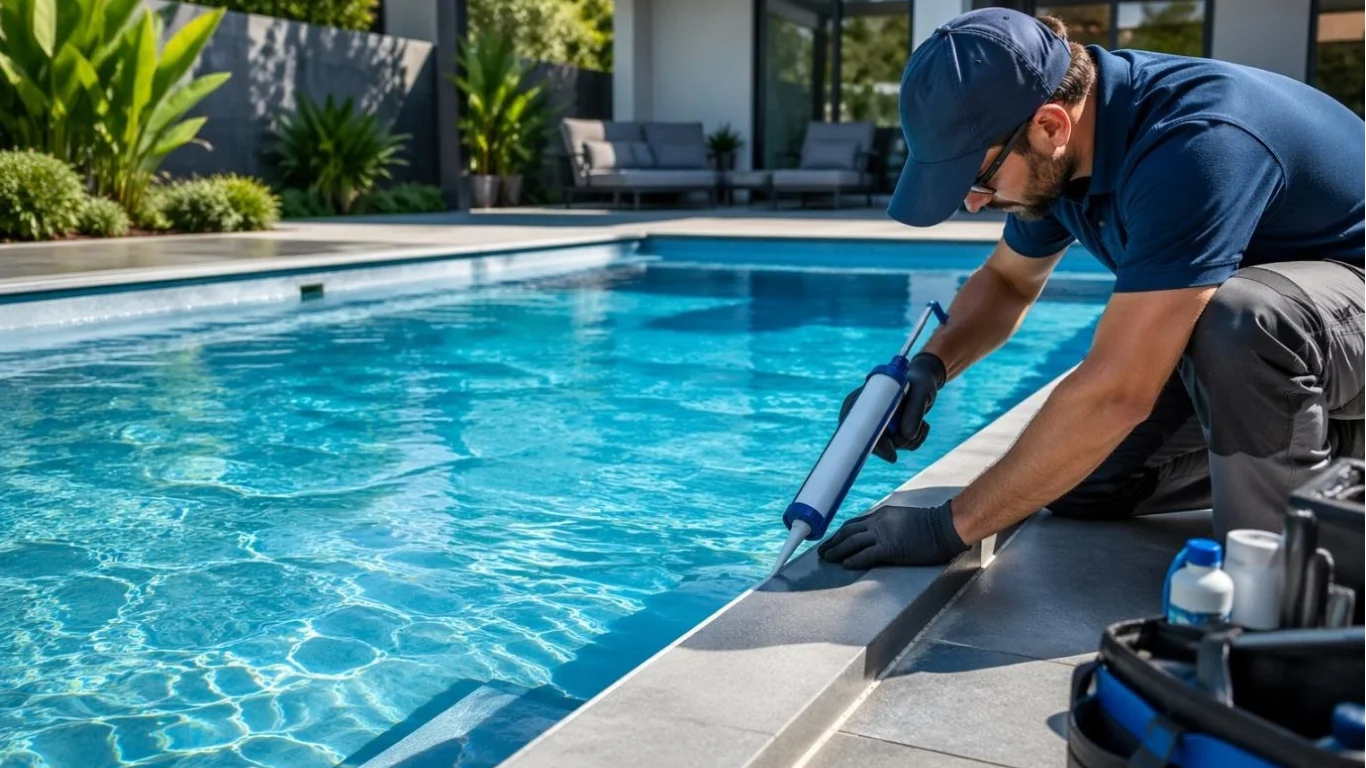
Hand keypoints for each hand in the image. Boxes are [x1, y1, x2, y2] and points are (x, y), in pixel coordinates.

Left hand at [816, 499, 967, 568]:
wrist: (945, 527)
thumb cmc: (930, 525)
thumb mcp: (903, 519)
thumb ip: (888, 525)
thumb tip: (879, 535)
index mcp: (881, 515)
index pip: (854, 523)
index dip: (840, 533)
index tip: (831, 540)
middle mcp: (878, 522)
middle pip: (848, 532)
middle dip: (833, 542)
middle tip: (822, 551)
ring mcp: (884, 534)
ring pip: (852, 542)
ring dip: (837, 551)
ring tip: (827, 558)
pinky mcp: (891, 548)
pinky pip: (867, 554)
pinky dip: (854, 559)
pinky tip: (845, 564)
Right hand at [839, 352, 945, 463]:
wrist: (925, 380)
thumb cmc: (920, 381)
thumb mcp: (921, 392)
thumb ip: (914, 411)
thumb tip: (908, 436)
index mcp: (861, 400)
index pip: (856, 428)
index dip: (873, 444)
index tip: (892, 455)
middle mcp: (867, 415)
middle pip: (875, 442)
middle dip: (899, 440)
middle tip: (920, 426)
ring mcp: (878, 426)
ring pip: (892, 447)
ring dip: (911, 439)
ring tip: (923, 422)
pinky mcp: (890, 433)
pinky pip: (902, 447)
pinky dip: (916, 440)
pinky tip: (922, 426)